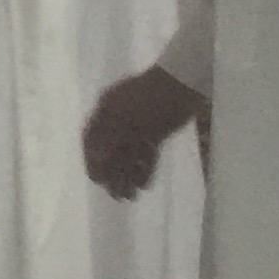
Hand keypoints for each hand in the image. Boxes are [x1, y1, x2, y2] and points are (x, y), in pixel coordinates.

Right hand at [83, 67, 208, 200]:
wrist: (186, 81)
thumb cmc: (156, 98)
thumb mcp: (129, 119)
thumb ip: (111, 139)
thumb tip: (95, 159)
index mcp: (106, 109)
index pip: (92, 140)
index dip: (92, 162)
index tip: (96, 181)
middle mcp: (118, 117)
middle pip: (110, 150)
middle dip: (112, 175)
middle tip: (118, 197)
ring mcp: (138, 123)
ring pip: (128, 153)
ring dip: (129, 175)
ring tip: (132, 195)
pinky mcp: (156, 130)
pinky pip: (145, 152)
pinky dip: (144, 167)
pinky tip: (145, 183)